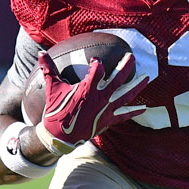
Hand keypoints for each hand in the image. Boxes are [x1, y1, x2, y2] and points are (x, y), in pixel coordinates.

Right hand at [32, 51, 147, 154]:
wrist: (60, 136)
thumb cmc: (56, 110)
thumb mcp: (52, 88)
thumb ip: (48, 69)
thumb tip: (41, 53)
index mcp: (87, 89)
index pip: (97, 70)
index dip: (97, 64)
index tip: (95, 61)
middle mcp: (100, 98)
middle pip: (118, 79)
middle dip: (125, 66)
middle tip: (132, 56)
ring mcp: (106, 109)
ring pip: (125, 95)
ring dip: (137, 86)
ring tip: (147, 77)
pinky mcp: (108, 120)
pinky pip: (124, 115)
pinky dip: (134, 112)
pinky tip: (144, 108)